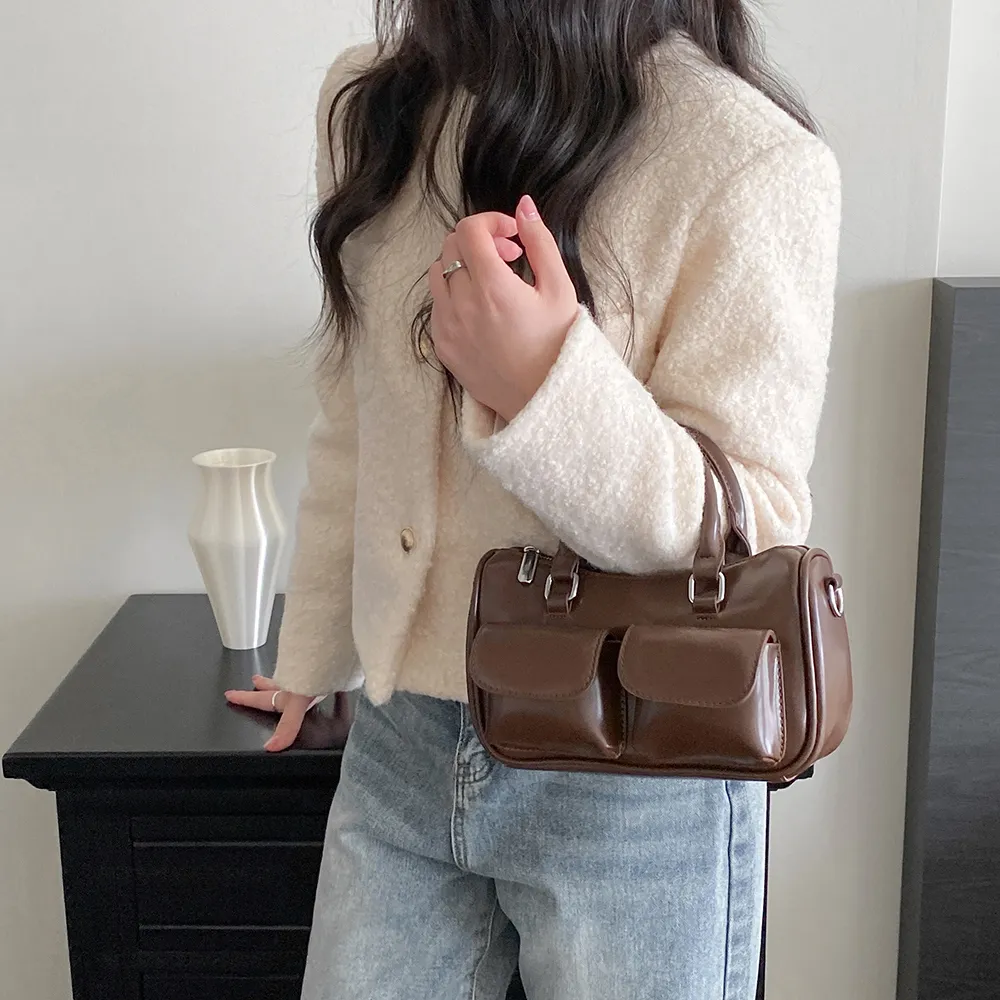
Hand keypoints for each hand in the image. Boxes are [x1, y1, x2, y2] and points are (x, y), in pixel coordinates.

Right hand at [223, 674, 317, 751]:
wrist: (328, 651)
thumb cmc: (313, 674)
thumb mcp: (297, 703)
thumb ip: (287, 726)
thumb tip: (272, 746)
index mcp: (285, 692)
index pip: (261, 698)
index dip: (245, 699)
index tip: (230, 695)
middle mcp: (293, 681)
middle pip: (275, 684)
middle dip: (264, 684)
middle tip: (255, 679)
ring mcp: (307, 673)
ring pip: (291, 674)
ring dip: (284, 675)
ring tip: (281, 674)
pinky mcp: (320, 668)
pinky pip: (310, 670)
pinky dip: (307, 671)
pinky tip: (316, 671)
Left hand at [428, 194, 579, 422]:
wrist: (544, 399)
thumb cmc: (558, 346)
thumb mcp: (560, 289)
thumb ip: (540, 242)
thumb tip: (524, 206)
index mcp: (492, 287)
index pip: (470, 230)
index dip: (492, 222)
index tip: (514, 236)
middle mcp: (461, 304)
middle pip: (451, 246)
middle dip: (479, 241)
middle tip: (509, 257)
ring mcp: (447, 326)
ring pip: (437, 273)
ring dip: (462, 265)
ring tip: (492, 281)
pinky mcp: (442, 346)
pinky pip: (436, 305)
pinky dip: (453, 294)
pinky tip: (481, 308)